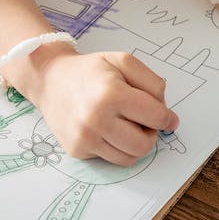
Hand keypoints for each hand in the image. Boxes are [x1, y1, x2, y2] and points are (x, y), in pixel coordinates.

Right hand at [13, 47, 178, 165]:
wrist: (49, 80)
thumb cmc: (89, 70)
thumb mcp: (123, 61)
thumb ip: (152, 83)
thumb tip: (167, 116)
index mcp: (111, 94)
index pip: (156, 118)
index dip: (167, 118)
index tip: (169, 119)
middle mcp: (96, 119)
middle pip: (145, 144)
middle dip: (150, 134)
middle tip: (143, 122)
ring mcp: (85, 138)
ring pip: (129, 158)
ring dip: (134, 144)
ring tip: (126, 126)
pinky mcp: (77, 150)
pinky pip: (110, 159)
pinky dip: (115, 147)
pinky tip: (106, 130)